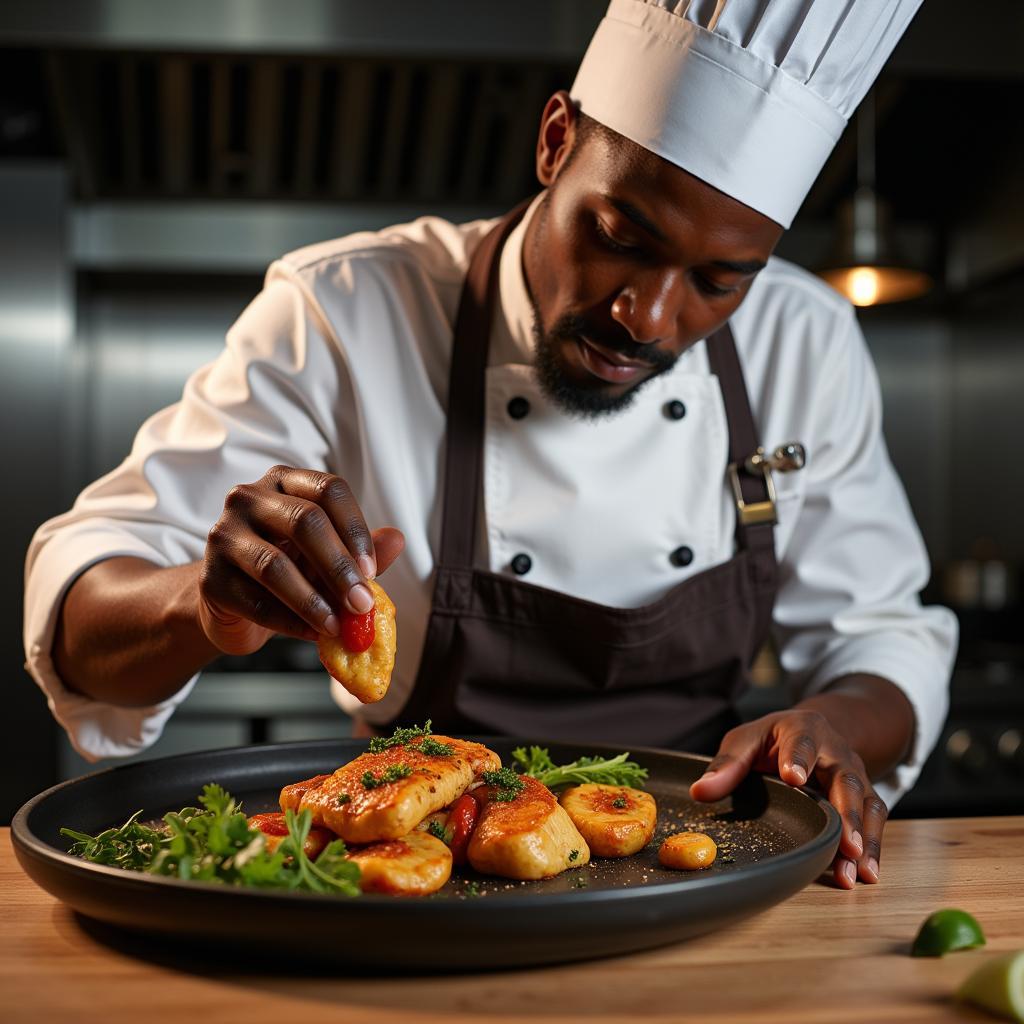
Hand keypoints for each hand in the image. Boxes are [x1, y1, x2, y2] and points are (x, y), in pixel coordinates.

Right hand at [197, 465, 404, 654]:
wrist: (233, 605)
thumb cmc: (290, 570)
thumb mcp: (329, 558)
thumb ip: (363, 551)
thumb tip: (397, 540)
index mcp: (285, 482)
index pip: (329, 489)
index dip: (355, 529)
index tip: (372, 570)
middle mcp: (249, 498)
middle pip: (305, 522)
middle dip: (339, 568)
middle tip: (362, 604)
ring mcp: (223, 534)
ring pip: (274, 565)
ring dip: (313, 601)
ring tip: (338, 625)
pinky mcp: (210, 577)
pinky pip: (255, 601)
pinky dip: (290, 622)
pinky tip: (314, 634)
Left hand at [689, 709, 887, 889]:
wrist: (813, 732)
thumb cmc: (773, 739)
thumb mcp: (746, 740)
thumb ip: (727, 765)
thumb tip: (700, 792)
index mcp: (803, 729)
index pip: (802, 741)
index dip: (799, 758)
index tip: (793, 777)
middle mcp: (836, 752)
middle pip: (845, 780)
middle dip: (846, 813)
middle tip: (844, 843)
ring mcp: (854, 775)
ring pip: (867, 804)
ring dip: (863, 838)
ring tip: (855, 870)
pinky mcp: (864, 797)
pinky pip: (875, 821)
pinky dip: (873, 847)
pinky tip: (865, 873)